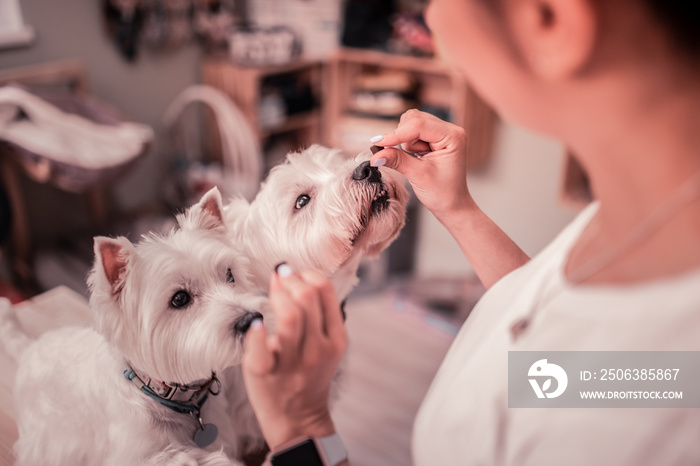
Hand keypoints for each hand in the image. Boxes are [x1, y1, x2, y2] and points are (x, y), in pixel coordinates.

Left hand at [241, 264, 347, 449]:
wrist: (298, 417)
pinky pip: (261, 350)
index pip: (324, 290)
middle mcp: (317, 349)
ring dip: (277, 294)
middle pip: (306, 298)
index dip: (307, 274)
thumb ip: (314, 313)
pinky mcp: (266, 373)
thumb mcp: (324, 344)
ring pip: (288, 316)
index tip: (295, 274)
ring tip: (271, 291)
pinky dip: (256, 333)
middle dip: (290, 279)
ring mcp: (292, 362)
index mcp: (335, 339)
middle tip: (280, 277)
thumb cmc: (308, 375)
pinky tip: (255, 321)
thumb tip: (287, 273)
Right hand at [371, 109, 472, 218]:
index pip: (419, 125)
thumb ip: (397, 161)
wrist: (452, 204)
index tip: (377, 142)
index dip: (396, 133)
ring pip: (411, 124)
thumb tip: (376, 155)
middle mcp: (449, 130)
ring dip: (406, 142)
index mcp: (453, 136)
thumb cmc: (442, 193)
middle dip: (403, 138)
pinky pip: (412, 132)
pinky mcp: (434, 137)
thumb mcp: (418, 176)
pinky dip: (408, 144)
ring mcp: (441, 132)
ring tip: (418, 160)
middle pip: (414, 119)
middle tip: (410, 159)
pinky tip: (417, 157)